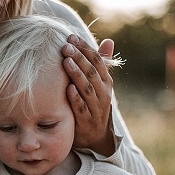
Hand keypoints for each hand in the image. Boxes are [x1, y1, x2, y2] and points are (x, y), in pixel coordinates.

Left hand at [62, 35, 114, 155]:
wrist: (95, 136)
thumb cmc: (93, 104)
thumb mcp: (99, 84)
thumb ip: (101, 63)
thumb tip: (109, 40)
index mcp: (106, 82)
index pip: (98, 61)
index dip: (85, 48)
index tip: (71, 37)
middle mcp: (103, 93)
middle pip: (92, 72)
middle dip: (79, 58)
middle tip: (66, 46)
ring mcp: (95, 108)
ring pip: (87, 89)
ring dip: (77, 74)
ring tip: (66, 61)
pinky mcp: (86, 121)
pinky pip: (82, 108)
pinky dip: (76, 98)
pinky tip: (68, 89)